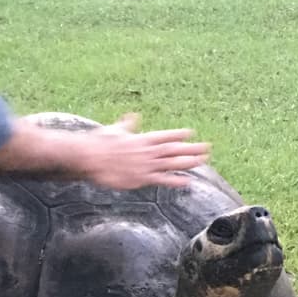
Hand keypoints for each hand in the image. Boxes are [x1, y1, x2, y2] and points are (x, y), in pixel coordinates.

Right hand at [82, 113, 208, 189]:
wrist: (90, 157)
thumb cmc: (99, 143)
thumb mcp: (115, 130)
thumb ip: (127, 124)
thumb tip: (133, 115)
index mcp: (141, 138)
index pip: (165, 135)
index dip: (178, 134)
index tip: (191, 132)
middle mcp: (147, 151)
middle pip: (174, 149)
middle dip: (192, 148)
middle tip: (207, 147)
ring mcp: (146, 165)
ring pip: (172, 163)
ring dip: (189, 162)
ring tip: (203, 161)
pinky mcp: (141, 178)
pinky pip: (162, 179)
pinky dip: (175, 180)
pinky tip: (187, 181)